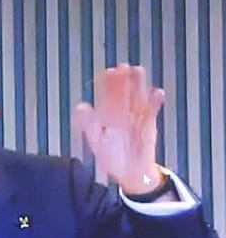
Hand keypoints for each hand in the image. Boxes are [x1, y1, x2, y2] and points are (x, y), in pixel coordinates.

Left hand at [74, 64, 166, 194]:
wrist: (129, 172)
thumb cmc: (111, 156)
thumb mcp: (96, 140)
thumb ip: (88, 124)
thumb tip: (80, 106)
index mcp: (107, 116)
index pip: (106, 96)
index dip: (106, 84)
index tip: (106, 72)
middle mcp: (122, 113)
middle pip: (122, 93)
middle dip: (122, 80)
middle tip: (122, 66)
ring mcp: (136, 117)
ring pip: (137, 98)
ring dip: (138, 85)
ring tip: (138, 70)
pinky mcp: (149, 124)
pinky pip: (152, 111)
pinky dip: (155, 103)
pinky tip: (158, 93)